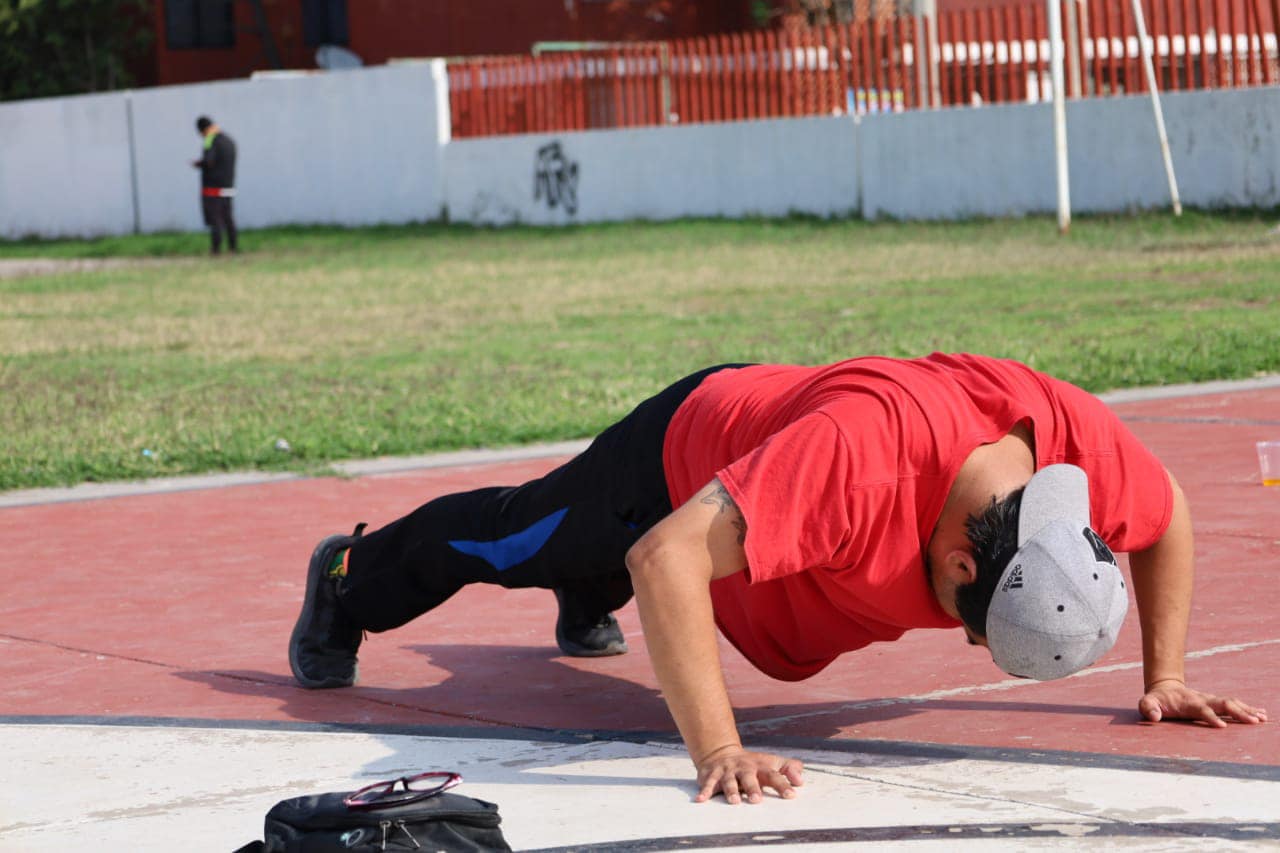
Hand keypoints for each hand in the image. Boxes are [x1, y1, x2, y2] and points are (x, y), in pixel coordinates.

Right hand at [694, 744, 803, 803]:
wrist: (722, 752)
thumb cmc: (753, 765)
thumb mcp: (772, 763)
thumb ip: (790, 768)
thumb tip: (801, 780)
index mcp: (761, 767)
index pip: (774, 776)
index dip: (783, 785)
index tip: (792, 795)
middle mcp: (744, 768)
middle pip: (750, 778)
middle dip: (753, 788)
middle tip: (757, 800)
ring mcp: (728, 771)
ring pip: (729, 781)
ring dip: (731, 791)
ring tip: (735, 801)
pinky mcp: (712, 775)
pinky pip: (708, 783)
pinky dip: (705, 791)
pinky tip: (701, 799)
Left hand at [1139, 679, 1268, 726]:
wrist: (1164, 688)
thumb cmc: (1156, 700)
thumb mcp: (1146, 703)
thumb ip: (1148, 708)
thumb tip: (1154, 717)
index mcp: (1189, 702)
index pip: (1202, 710)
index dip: (1211, 718)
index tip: (1223, 727)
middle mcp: (1203, 700)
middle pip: (1223, 704)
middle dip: (1238, 713)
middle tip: (1253, 722)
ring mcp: (1211, 700)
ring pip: (1232, 703)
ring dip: (1247, 710)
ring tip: (1262, 718)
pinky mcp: (1216, 703)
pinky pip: (1234, 705)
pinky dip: (1248, 708)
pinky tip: (1262, 715)